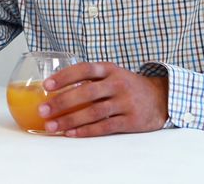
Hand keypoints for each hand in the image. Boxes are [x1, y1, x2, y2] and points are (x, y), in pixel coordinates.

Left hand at [38, 62, 167, 137]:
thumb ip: (90, 79)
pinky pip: (105, 127)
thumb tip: (55, 90)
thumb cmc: (127, 86)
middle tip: (43, 110)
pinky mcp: (131, 121)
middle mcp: (117, 84)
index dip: (64, 76)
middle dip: (61, 102)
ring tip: (51, 126)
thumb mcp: (112, 74)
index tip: (46, 85)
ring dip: (70, 120)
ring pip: (93, 112)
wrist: (160, 98)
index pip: (84, 69)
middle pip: (86, 93)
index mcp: (109, 69)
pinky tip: (71, 133)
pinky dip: (86, 131)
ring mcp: (125, 102)